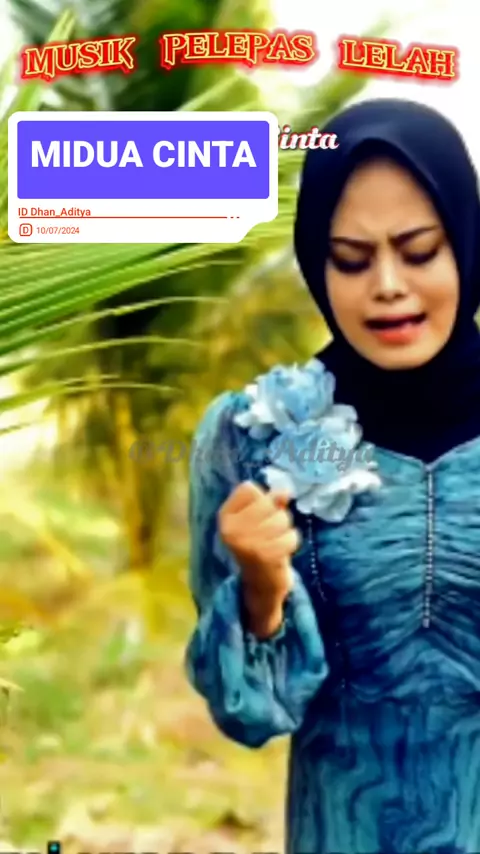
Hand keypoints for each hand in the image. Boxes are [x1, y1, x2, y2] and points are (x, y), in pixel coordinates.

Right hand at [218, 481, 299, 632]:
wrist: (261, 582)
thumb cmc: (261, 543)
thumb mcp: (261, 518)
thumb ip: (271, 501)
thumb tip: (285, 490)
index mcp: (225, 517)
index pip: (249, 489)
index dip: (261, 499)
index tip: (259, 516)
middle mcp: (230, 529)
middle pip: (267, 503)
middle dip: (278, 514)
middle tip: (272, 531)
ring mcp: (245, 543)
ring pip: (281, 518)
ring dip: (286, 529)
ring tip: (276, 541)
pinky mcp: (263, 556)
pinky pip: (290, 535)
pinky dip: (291, 541)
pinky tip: (283, 550)